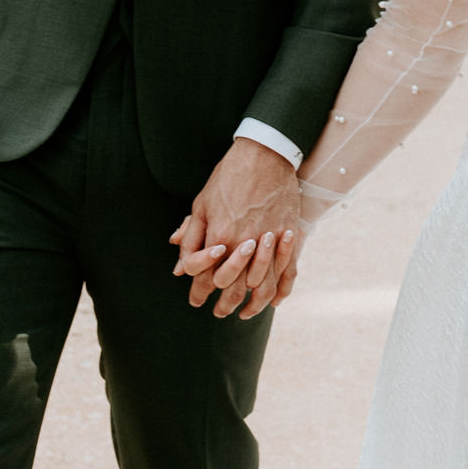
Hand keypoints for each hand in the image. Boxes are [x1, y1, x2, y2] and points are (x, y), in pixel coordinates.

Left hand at [169, 139, 304, 318]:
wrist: (265, 155)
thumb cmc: (229, 177)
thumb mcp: (201, 204)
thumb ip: (190, 238)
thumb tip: (179, 268)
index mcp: (219, 237)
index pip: (205, 278)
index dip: (198, 293)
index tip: (196, 300)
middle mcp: (244, 245)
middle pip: (232, 288)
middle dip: (223, 304)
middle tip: (218, 312)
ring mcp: (269, 244)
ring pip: (260, 287)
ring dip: (251, 305)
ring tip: (243, 313)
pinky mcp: (288, 238)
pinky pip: (286, 275)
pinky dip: (280, 292)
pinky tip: (272, 301)